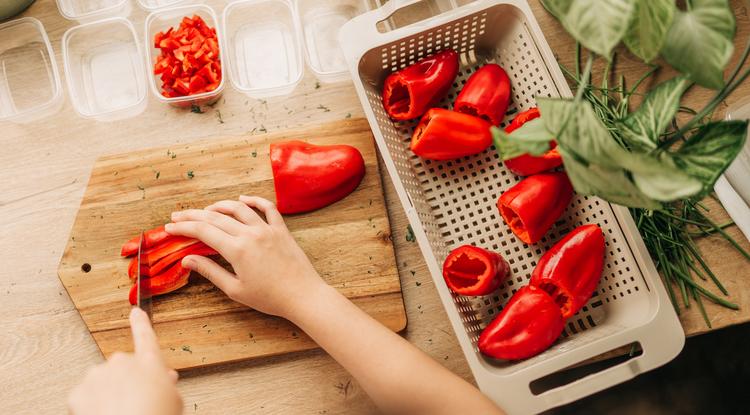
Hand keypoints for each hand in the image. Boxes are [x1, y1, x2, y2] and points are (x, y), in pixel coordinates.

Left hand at [68, 308, 181, 414]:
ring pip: (103, 383)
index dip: (140, 323)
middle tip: (137, 400)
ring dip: (110, 394)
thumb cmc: (155, 414)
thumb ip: (167, 384)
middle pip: (124, 368)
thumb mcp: (173, 399)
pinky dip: (92, 407)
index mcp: (148, 361)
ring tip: (121, 412)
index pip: (145, 336)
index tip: (136, 311)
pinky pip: (86, 398)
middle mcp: (121, 362)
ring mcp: (98, 375)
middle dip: (128, 381)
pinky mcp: (78, 392)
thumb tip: (164, 379)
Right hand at [166, 195, 324, 317]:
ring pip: (239, 208)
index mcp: (237, 249)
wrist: (303, 296)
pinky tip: (243, 198)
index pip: (203, 231)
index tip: (169, 228)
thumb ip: (211, 272)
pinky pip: (267, 208)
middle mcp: (251, 234)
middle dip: (193, 215)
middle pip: (216, 217)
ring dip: (219, 205)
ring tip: (206, 209)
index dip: (183, 228)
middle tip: (178, 216)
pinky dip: (254, 200)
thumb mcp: (235, 290)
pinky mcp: (281, 230)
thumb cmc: (269, 298)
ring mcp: (268, 229)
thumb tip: (187, 260)